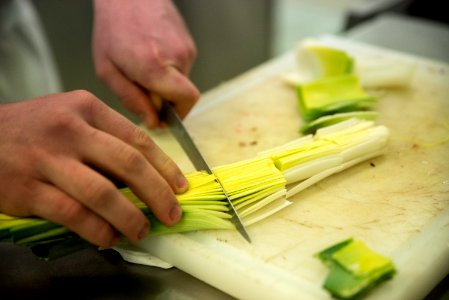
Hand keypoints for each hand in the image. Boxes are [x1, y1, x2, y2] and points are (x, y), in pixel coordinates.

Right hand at [0, 90, 186, 247]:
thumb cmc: (33, 129)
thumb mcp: (71, 118)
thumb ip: (105, 140)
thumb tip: (146, 177)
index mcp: (87, 108)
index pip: (138, 139)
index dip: (165, 167)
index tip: (181, 188)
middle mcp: (70, 130)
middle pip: (129, 165)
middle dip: (158, 194)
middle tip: (172, 214)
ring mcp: (48, 159)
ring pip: (103, 193)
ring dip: (131, 218)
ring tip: (143, 230)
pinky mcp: (28, 188)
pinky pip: (74, 214)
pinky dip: (98, 230)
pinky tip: (109, 237)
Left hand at [92, 0, 199, 128]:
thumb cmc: (112, 28)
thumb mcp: (107, 70)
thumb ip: (131, 100)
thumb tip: (154, 122)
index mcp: (155, 66)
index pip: (187, 101)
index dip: (178, 115)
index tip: (163, 119)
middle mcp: (178, 57)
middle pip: (183, 95)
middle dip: (166, 100)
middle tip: (143, 89)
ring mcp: (187, 48)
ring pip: (182, 81)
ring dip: (165, 83)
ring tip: (143, 66)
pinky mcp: (189, 43)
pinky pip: (182, 67)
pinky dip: (168, 70)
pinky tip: (151, 55)